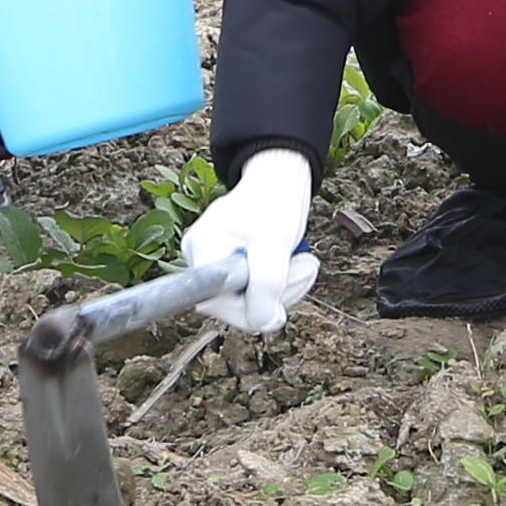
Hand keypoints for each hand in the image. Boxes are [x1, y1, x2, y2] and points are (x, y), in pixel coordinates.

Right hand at [180, 148, 319, 335]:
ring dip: (285, 288)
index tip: (277, 294)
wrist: (279, 182)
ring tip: (304, 262)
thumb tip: (264, 323)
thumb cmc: (274, 202)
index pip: (217, 302)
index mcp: (202, 248)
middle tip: (306, 266)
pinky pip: (257, 295)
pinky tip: (293, 265)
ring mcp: (214, 267)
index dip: (250, 306)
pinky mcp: (232, 273)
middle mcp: (199, 260)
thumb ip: (267, 284)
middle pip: (235, 306)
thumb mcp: (275, 243)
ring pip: (250, 303)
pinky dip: (281, 285)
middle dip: (278, 292)